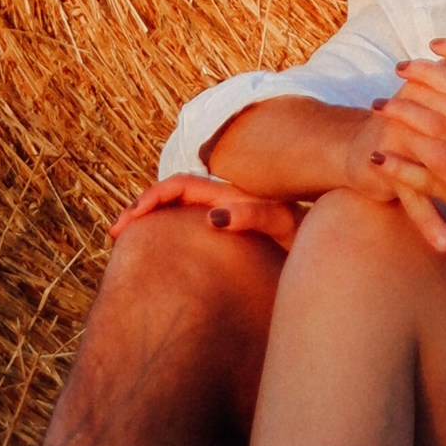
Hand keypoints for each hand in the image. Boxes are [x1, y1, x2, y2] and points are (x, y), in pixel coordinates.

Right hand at [118, 172, 303, 251]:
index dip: (151, 200)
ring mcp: (226, 220)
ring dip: (152, 224)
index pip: (179, 186)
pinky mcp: (229, 240)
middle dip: (141, 210)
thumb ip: (256, 215)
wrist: (329, 251)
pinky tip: (158, 259)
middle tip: (116, 234)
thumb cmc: (312, 238)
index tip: (129, 222)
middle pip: (172, 197)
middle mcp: (225, 203)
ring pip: (178, 215)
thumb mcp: (286, 225)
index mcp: (231, 194)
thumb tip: (212, 216)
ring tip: (127, 244)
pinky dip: (169, 237)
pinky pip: (190, 231)